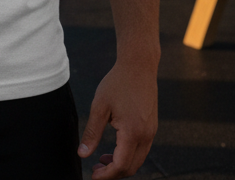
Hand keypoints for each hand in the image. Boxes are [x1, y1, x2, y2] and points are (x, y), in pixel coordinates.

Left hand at [78, 58, 157, 177]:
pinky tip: (115, 147)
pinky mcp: (152, 126)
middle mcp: (146, 135)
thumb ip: (92, 132)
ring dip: (121, 164)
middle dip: (113, 173)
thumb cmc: (118, 82)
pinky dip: (129, 154)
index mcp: (132, 132)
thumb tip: (83, 154)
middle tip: (96, 167)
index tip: (93, 174)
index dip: (106, 175)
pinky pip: (142, 149)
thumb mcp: (100, 106)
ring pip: (138, 160)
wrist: (139, 65)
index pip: (120, 165)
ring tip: (103, 158)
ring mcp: (151, 131)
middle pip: (131, 167)